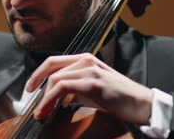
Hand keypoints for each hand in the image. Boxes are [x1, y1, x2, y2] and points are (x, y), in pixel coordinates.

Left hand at [26, 53, 152, 123]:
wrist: (143, 104)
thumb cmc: (119, 99)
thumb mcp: (92, 89)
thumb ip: (74, 88)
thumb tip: (56, 97)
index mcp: (86, 59)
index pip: (54, 61)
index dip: (38, 73)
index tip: (30, 87)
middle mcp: (86, 60)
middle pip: (51, 67)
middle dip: (36, 84)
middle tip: (31, 102)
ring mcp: (89, 69)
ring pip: (55, 79)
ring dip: (43, 98)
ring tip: (40, 113)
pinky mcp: (92, 82)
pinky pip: (62, 88)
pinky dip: (50, 100)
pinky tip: (46, 111)